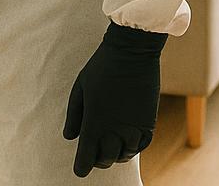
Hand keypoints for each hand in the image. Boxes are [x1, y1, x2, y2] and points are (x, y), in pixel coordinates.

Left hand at [63, 22, 165, 177]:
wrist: (132, 51)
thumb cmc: (102, 67)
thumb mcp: (80, 88)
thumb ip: (74, 115)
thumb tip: (70, 137)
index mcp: (94, 123)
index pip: (86, 160)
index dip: (81, 166)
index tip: (79, 166)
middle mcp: (115, 130)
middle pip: (105, 160)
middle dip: (97, 159)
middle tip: (93, 151)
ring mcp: (133, 127)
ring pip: (123, 155)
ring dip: (115, 153)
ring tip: (110, 145)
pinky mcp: (148, 122)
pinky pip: (140, 146)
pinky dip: (132, 148)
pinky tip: (126, 141)